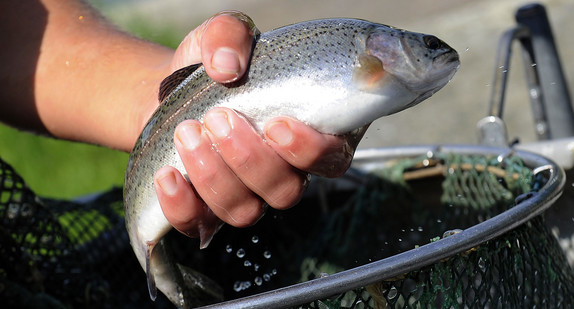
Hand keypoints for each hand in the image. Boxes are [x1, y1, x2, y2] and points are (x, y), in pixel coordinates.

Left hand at [152, 12, 358, 240]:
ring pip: (245, 211)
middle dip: (249, 158)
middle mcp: (283, 172)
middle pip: (285, 190)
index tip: (276, 124)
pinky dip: (182, 205)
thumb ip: (230, 35)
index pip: (331, 160)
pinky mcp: (207, 210)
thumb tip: (226, 66)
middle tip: (218, 118)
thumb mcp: (221, 37)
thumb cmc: (212, 68)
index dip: (310, 152)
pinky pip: (200, 225)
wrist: (169, 93)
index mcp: (308, 134)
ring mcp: (247, 196)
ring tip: (187, 133)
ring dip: (215, 175)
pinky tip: (167, 174)